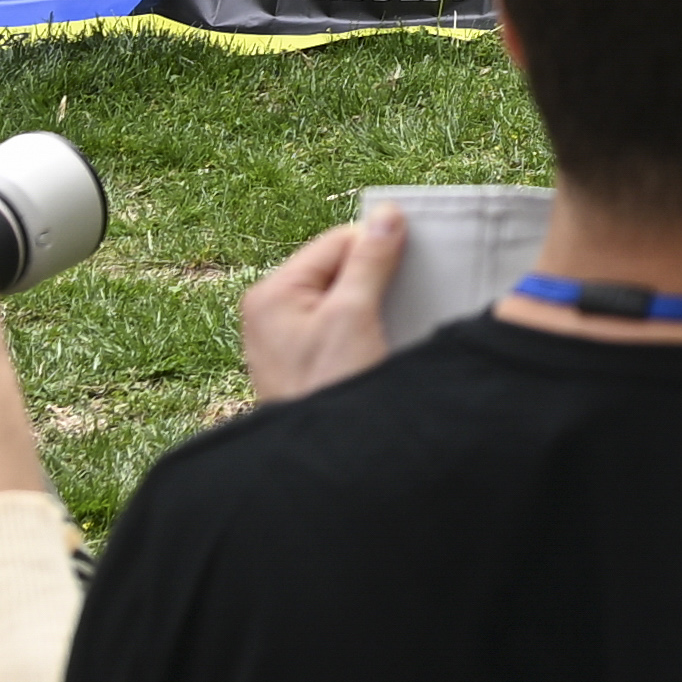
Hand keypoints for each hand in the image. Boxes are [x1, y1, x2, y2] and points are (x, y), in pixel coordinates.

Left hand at [234, 216, 410, 407]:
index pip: (334, 243)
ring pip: (340, 300)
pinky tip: (378, 345)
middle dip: (373, 279)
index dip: (375, 247)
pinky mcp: (301, 364)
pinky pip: (336, 328)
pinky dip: (362, 329)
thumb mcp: (354, 316)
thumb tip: (387, 215)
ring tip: (389, 325)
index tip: (412, 259)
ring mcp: (283, 341)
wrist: (323, 465)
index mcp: (272, 293)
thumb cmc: (329, 388)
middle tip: (402, 298)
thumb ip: (370, 261)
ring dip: (370, 305)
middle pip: (337, 270)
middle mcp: (269, 312)